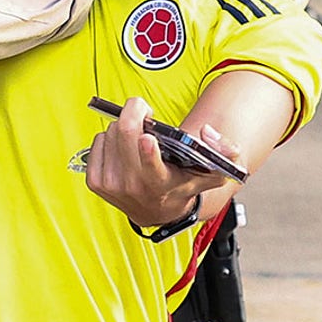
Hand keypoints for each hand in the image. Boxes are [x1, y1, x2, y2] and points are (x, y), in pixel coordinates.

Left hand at [84, 97, 233, 227]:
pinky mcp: (95, 181)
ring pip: (110, 133)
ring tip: (137, 137)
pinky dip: (109, 138)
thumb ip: (225, 152)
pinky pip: (97, 141)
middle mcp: (134, 187)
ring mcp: (112, 185)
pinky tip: (122, 148)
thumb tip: (207, 132)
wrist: (156, 210)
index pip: (152, 169)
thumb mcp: (214, 172)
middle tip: (145, 111)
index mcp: (161, 185)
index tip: (148, 138)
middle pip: (125, 134)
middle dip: (135, 112)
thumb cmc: (184, 185)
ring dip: (123, 126)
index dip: (148, 152)